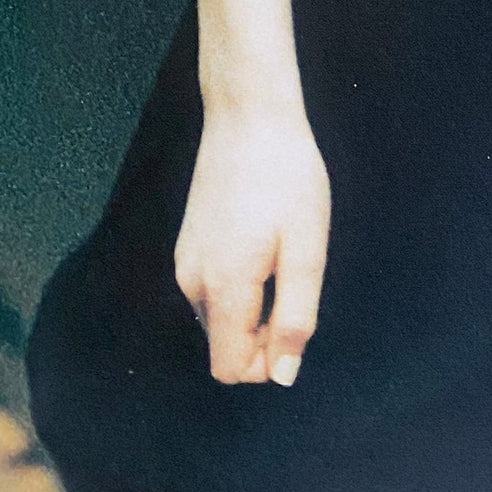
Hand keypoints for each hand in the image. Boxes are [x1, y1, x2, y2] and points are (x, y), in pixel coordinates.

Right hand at [173, 102, 330, 386]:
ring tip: (281, 253)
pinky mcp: (186, 245)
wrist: (249, 115)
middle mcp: (192, 284)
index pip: (230, 369)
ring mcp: (184, 263)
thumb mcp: (307, 246)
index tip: (295, 317)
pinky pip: (211, 291)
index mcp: (223, 288)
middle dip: (261, 335)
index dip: (266, 362)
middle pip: (223, 347)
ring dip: (252, 309)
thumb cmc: (288, 176)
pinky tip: (263, 241)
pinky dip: (239, 286)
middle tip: (294, 278)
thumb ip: (295, 315)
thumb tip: (282, 376)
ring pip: (218, 320)